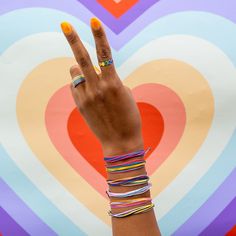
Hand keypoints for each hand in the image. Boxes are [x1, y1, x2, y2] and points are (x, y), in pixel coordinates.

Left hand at [61, 18, 143, 155]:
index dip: (100, 36)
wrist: (120, 141)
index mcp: (113, 83)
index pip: (105, 54)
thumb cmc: (128, 116)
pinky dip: (80, 83)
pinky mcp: (80, 105)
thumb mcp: (124, 93)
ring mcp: (86, 97)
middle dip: (73, 39)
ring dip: (79, 68)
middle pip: (82, 58)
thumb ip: (110, 79)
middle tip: (65, 25)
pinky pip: (75, 86)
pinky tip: (88, 92)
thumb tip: (96, 72)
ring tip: (87, 75)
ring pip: (75, 71)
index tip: (94, 21)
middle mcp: (97, 88)